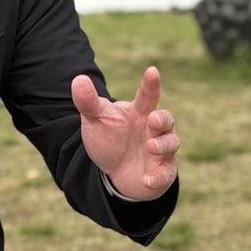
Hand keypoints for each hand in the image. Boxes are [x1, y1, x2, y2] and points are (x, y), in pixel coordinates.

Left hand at [71, 66, 178, 201]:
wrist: (111, 171)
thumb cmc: (108, 138)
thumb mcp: (94, 119)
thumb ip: (88, 101)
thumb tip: (78, 79)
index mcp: (139, 112)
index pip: (147, 95)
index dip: (151, 84)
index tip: (152, 71)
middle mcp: (153, 129)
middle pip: (166, 119)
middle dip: (162, 119)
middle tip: (152, 120)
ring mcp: (161, 150)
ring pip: (171, 143)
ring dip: (163, 145)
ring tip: (150, 147)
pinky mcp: (162, 172)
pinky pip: (166, 174)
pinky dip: (158, 177)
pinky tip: (146, 180)